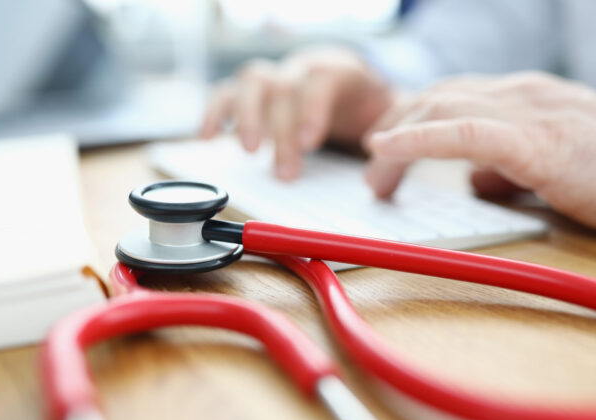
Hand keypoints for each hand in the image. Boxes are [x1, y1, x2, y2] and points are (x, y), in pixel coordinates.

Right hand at [201, 47, 393, 179]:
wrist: (361, 91)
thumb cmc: (373, 109)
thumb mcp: (389, 121)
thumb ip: (387, 140)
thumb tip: (381, 175)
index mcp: (342, 70)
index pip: (322, 79)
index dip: (312, 109)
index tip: (309, 143)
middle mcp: (305, 68)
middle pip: (285, 86)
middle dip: (282, 130)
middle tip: (287, 172)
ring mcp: (279, 77)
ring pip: (253, 82)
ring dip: (248, 118)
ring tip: (251, 153)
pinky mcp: (257, 92)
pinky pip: (227, 93)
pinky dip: (213, 112)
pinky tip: (206, 137)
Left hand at [362, 72, 595, 233]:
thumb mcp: (555, 165)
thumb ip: (511, 170)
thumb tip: (476, 184)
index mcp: (523, 100)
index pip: (453, 99)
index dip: (413, 124)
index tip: (387, 155)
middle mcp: (519, 96)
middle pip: (438, 98)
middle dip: (397, 133)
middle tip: (375, 178)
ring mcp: (528, 113)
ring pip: (444, 107)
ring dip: (399, 139)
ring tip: (375, 176)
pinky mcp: (538, 142)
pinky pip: (467, 132)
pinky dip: (421, 138)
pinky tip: (387, 149)